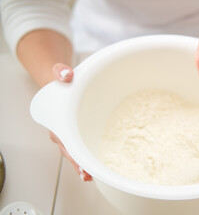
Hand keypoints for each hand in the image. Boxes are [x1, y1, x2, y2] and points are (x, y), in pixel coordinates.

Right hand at [49, 63, 91, 181]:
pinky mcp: (79, 132)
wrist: (61, 80)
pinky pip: (81, 146)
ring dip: (82, 164)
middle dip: (78, 163)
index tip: (79, 162)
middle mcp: (61, 130)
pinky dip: (86, 157)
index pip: (62, 139)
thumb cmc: (62, 80)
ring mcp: (70, 132)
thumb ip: (61, 71)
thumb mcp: (60, 72)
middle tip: (88, 174)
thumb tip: (65, 74)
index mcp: (56, 119)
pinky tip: (94, 166)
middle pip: (69, 150)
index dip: (71, 152)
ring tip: (92, 176)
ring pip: (75, 152)